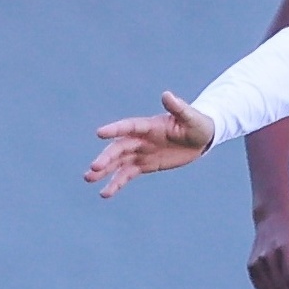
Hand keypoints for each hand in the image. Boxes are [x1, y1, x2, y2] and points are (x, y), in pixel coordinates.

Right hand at [84, 91, 213, 198]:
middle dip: (106, 158)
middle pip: (119, 148)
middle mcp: (141, 139)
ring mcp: (141, 152)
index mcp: (149, 126)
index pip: (129, 127)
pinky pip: (127, 175)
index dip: (115, 129)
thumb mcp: (191, 117)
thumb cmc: (197, 124)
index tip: (99, 133)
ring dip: (104, 170)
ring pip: (118, 162)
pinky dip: (116, 183)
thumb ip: (178, 108)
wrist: (200, 139)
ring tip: (88, 179)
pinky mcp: (144, 165)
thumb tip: (167, 95)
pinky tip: (105, 193)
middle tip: (94, 168)